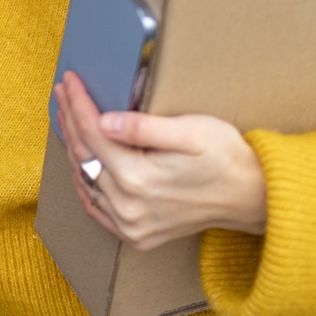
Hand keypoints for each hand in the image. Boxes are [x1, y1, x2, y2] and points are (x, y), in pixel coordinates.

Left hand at [52, 70, 266, 250]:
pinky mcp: (136, 235)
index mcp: (138, 179)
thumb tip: (104, 121)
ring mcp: (130, 225)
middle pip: (84, 155)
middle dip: (71, 119)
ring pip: (85, 179)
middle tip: (63, 92)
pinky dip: (84, 181)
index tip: (70, 80)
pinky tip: (80, 161)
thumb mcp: (191, 131)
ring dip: (74, 147)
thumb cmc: (226, 157)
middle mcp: (128, 207)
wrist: (251, 197)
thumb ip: (144, 127)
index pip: (93, 133)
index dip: (79, 103)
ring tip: (68, 117)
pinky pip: (96, 207)